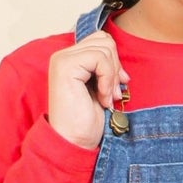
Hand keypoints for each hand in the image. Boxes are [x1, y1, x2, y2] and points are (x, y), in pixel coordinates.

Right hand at [46, 30, 129, 150]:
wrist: (74, 142)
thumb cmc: (86, 121)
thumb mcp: (99, 87)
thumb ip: (104, 67)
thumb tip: (119, 57)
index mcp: (70, 59)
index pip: (101, 40)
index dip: (115, 61)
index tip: (117, 86)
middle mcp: (63, 55)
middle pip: (104, 40)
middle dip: (115, 67)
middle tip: (113, 93)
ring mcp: (63, 59)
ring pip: (104, 48)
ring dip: (112, 76)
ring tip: (107, 97)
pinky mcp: (66, 66)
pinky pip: (100, 58)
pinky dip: (107, 79)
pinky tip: (102, 97)